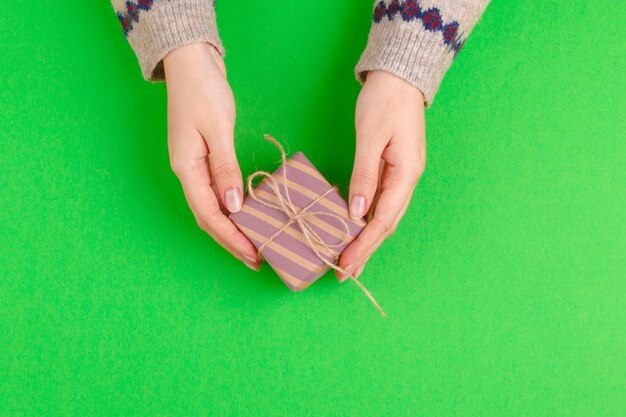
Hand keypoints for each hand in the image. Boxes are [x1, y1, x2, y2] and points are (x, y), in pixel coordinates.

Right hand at [164, 42, 260, 270]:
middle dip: (231, 241)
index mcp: (186, 167)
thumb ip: (225, 168)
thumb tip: (233, 205)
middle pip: (208, 217)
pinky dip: (231, 209)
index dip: (231, 237)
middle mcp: (187, 172)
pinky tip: (246, 216)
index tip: (253, 254)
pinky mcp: (204, 158)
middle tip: (256, 259)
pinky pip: (216, 193)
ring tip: (253, 245)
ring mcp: (194, 166)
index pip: (209, 214)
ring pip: (211, 208)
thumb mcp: (217, 129)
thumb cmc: (202, 91)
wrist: (192, 64)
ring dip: (231, 229)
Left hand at [336, 70, 425, 280]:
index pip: (382, 219)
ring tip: (348, 260)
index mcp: (406, 173)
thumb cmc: (385, 101)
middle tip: (344, 273)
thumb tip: (356, 212)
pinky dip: (368, 220)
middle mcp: (408, 179)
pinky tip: (354, 230)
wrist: (399, 77)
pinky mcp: (393, 169)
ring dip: (367, 239)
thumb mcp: (370, 137)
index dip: (363, 244)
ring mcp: (402, 175)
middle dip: (365, 250)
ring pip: (384, 216)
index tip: (345, 264)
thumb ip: (364, 176)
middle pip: (386, 224)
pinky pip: (381, 202)